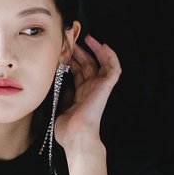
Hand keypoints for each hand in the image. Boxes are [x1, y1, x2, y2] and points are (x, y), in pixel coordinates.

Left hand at [55, 35, 120, 151]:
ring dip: (94, 50)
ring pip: (99, 63)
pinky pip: (113, 69)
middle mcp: (90, 89)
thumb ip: (63, 95)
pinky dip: (110, 57)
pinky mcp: (106, 87)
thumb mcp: (60, 108)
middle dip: (79, 52)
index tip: (63, 51)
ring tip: (87, 38)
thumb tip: (62, 84)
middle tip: (71, 40)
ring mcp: (98, 88)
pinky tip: (104, 46)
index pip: (77, 72)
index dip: (71, 60)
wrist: (76, 136)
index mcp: (80, 95)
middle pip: (87, 65)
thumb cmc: (68, 130)